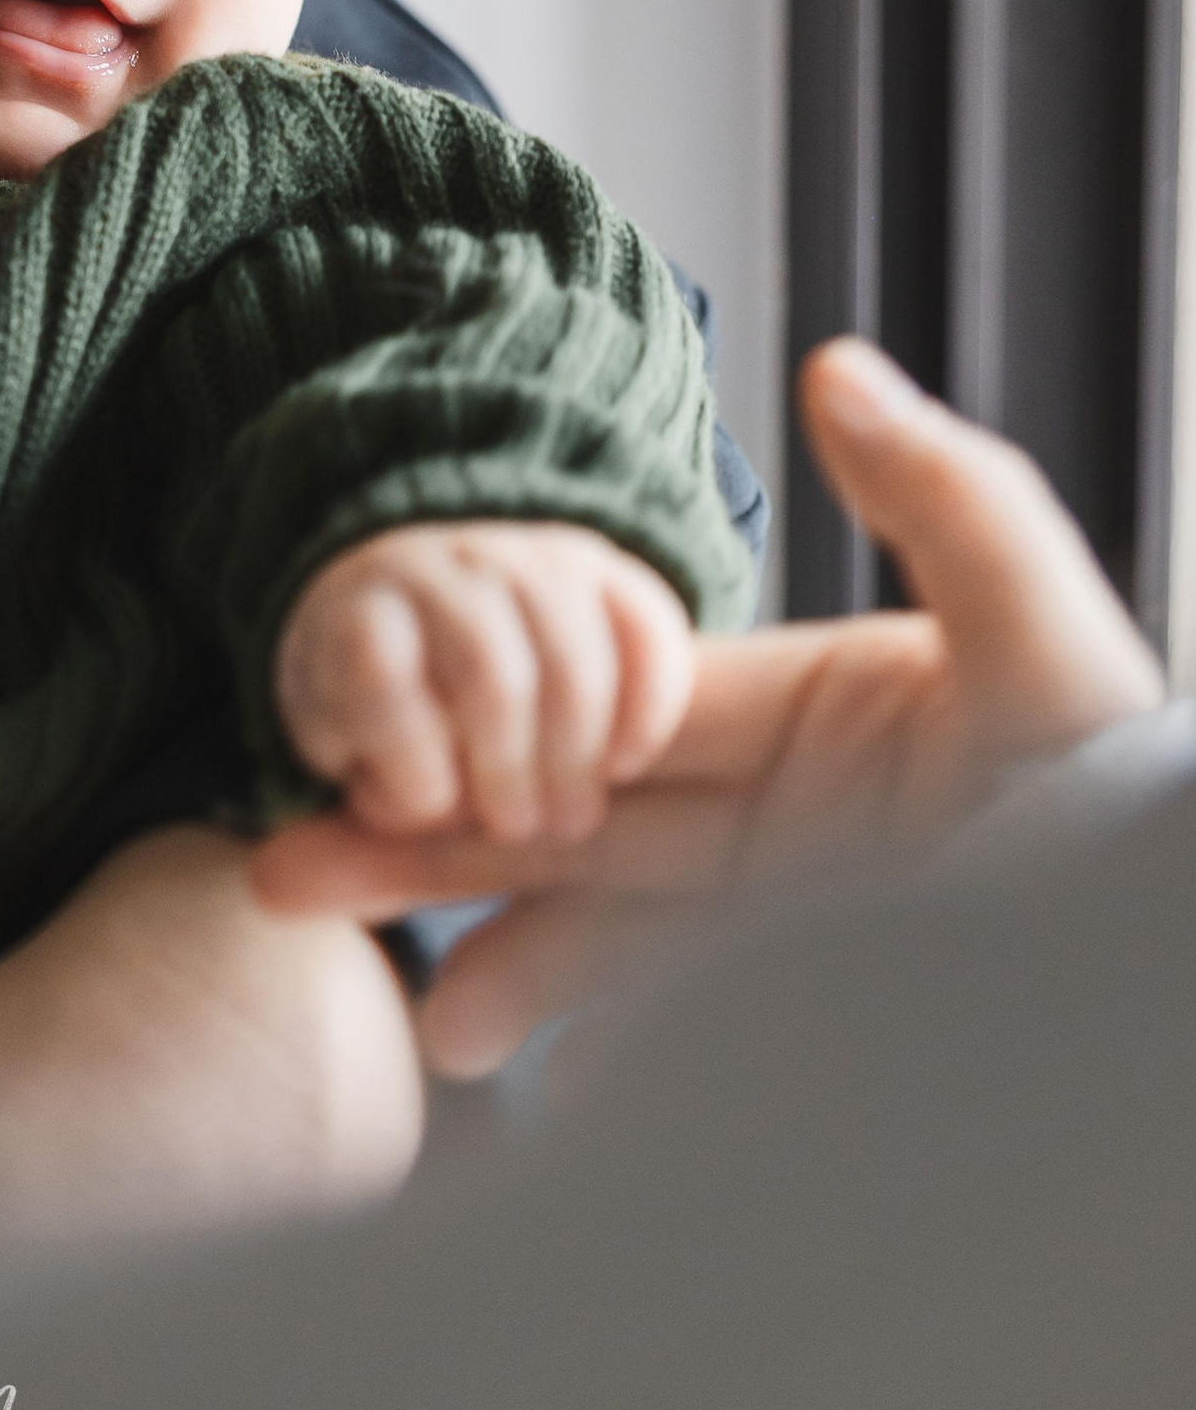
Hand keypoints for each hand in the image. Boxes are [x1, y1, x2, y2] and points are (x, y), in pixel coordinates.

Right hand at [250, 341, 1167, 1073]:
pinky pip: (663, 1017)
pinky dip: (573, 1028)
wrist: (1164, 1016)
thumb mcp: (1052, 654)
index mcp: (828, 715)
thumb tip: (833, 362)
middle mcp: (796, 817)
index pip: (628, 704)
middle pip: (582, 819)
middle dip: (436, 838)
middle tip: (300, 861)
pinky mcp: (802, 1019)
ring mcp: (796, 926)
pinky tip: (487, 1047)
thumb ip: (950, 502)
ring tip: (384, 991)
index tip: (388, 730)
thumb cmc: (1137, 820)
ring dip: (482, 948)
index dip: (502, 709)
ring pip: (602, 924)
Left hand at [273, 519, 696, 845]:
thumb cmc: (397, 725)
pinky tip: (620, 765)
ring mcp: (528, 558)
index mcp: (358, 615)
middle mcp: (442, 568)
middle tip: (517, 832)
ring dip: (577, 753)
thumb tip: (274, 891)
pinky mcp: (606, 570)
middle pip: (485, 667)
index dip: (409, 753)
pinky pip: (646, 626)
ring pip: (571, 651)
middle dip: (507, 770)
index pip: (375, 668)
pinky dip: (644, 706)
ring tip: (568, 819)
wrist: (425, 608)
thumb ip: (356, 835)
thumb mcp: (365, 772)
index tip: (429, 809)